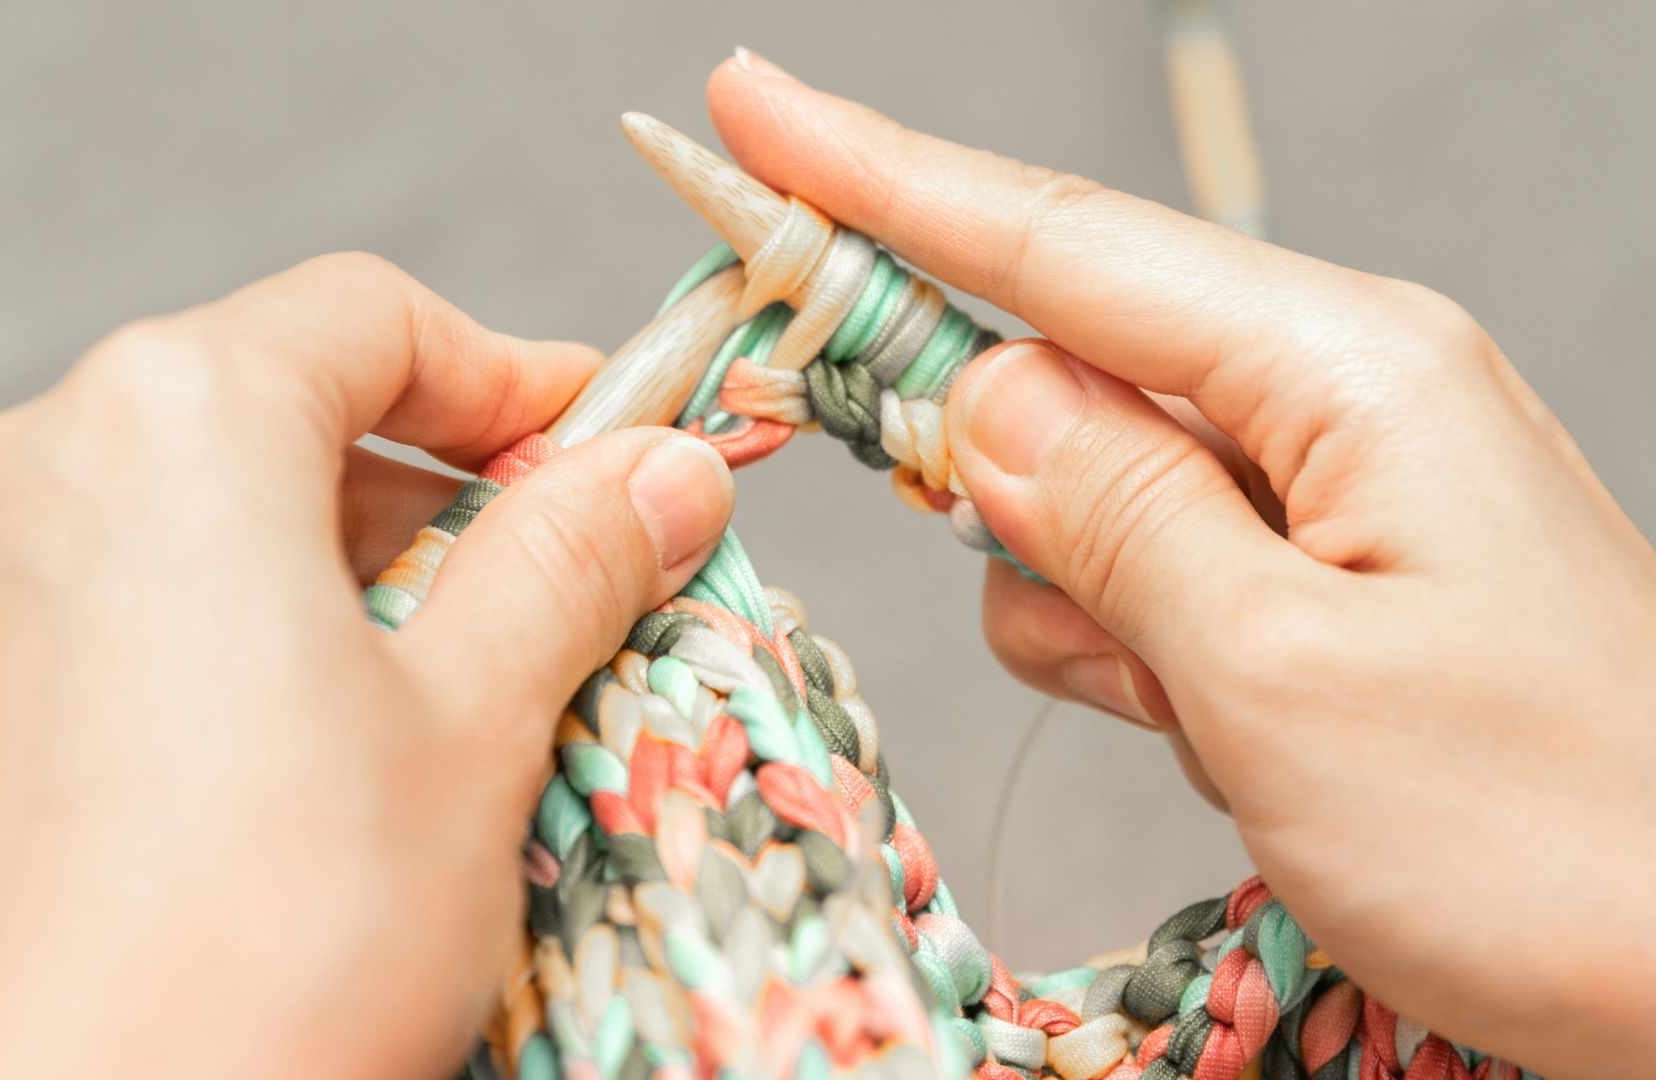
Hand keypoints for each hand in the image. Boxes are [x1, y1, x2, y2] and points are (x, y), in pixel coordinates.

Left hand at [0, 254, 734, 1079]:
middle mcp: (11, 480)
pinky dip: (189, 658)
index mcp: (160, 426)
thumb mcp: (472, 730)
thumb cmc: (262, 954)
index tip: (604, 448)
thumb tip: (659, 474)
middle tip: (537, 595)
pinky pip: (74, 633)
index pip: (369, 319)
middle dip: (418, 497)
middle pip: (262, 417)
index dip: (514, 377)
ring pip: (164, 528)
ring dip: (308, 582)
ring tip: (411, 714)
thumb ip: (568, 561)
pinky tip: (266, 787)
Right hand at [710, 53, 1655, 1077]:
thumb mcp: (1278, 678)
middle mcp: (1340, 396)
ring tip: (1206, 719)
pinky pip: (1155, 575)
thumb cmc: (1549, 836)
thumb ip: (1109, 515)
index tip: (748, 108)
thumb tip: (978, 395)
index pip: (1058, 243)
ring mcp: (1335, 490)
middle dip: (998, 476)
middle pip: (1066, 366)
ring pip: (1094, 494)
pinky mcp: (1325, 577)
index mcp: (1343, 369)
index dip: (880, 177)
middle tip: (1052, 594)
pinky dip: (1144, 654)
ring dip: (1090, 608)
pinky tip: (1223, 732)